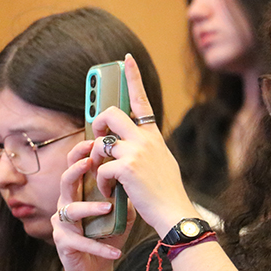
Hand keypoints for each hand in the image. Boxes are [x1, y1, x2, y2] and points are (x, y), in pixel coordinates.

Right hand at [51, 138, 130, 270]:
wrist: (97, 267)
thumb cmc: (107, 235)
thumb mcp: (120, 211)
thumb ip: (123, 192)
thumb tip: (138, 170)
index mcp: (78, 193)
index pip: (75, 168)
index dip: (80, 154)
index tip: (93, 142)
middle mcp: (66, 205)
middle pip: (65, 181)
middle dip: (76, 169)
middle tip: (91, 161)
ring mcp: (62, 224)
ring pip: (71, 210)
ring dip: (90, 208)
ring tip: (108, 207)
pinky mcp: (64, 244)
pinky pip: (80, 242)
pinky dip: (99, 246)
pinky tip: (115, 252)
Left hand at [89, 54, 197, 234]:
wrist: (173, 212)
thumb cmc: (163, 192)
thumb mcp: (159, 161)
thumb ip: (143, 147)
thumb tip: (120, 142)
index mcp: (153, 136)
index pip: (141, 100)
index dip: (133, 77)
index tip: (126, 58)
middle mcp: (145, 139)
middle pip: (111, 114)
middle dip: (98, 125)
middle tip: (98, 140)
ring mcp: (136, 152)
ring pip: (102, 144)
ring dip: (98, 162)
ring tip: (106, 179)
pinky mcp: (127, 168)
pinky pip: (101, 168)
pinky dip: (102, 182)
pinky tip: (111, 192)